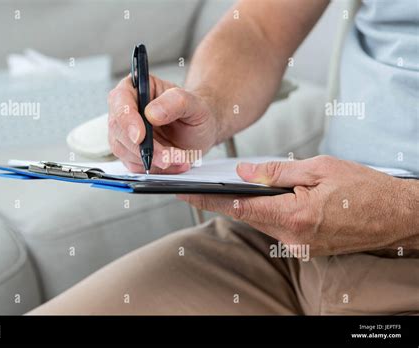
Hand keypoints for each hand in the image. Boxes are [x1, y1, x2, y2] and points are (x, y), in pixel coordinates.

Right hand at [108, 75, 218, 172]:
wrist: (200, 131)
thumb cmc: (195, 112)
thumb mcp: (193, 103)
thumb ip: (175, 102)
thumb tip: (152, 113)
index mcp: (136, 88)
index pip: (120, 100)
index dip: (127, 119)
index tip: (140, 136)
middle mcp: (127, 110)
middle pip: (118, 130)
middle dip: (143, 147)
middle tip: (166, 156)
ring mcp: (126, 133)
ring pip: (124, 151)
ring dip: (151, 160)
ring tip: (178, 158)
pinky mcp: (131, 153)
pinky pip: (135, 165)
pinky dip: (155, 168)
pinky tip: (175, 163)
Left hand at [178, 155, 417, 255]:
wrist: (395, 216)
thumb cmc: (364, 188)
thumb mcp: (320, 168)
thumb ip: (277, 172)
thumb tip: (244, 173)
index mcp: (295, 215)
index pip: (240, 207)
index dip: (208, 199)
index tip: (186, 192)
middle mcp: (293, 238)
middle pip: (246, 216)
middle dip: (224, 200)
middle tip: (199, 185)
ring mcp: (299, 248)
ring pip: (260, 222)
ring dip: (246, 205)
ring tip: (231, 186)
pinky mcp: (304, 249)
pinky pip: (275, 228)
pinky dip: (265, 213)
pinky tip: (263, 199)